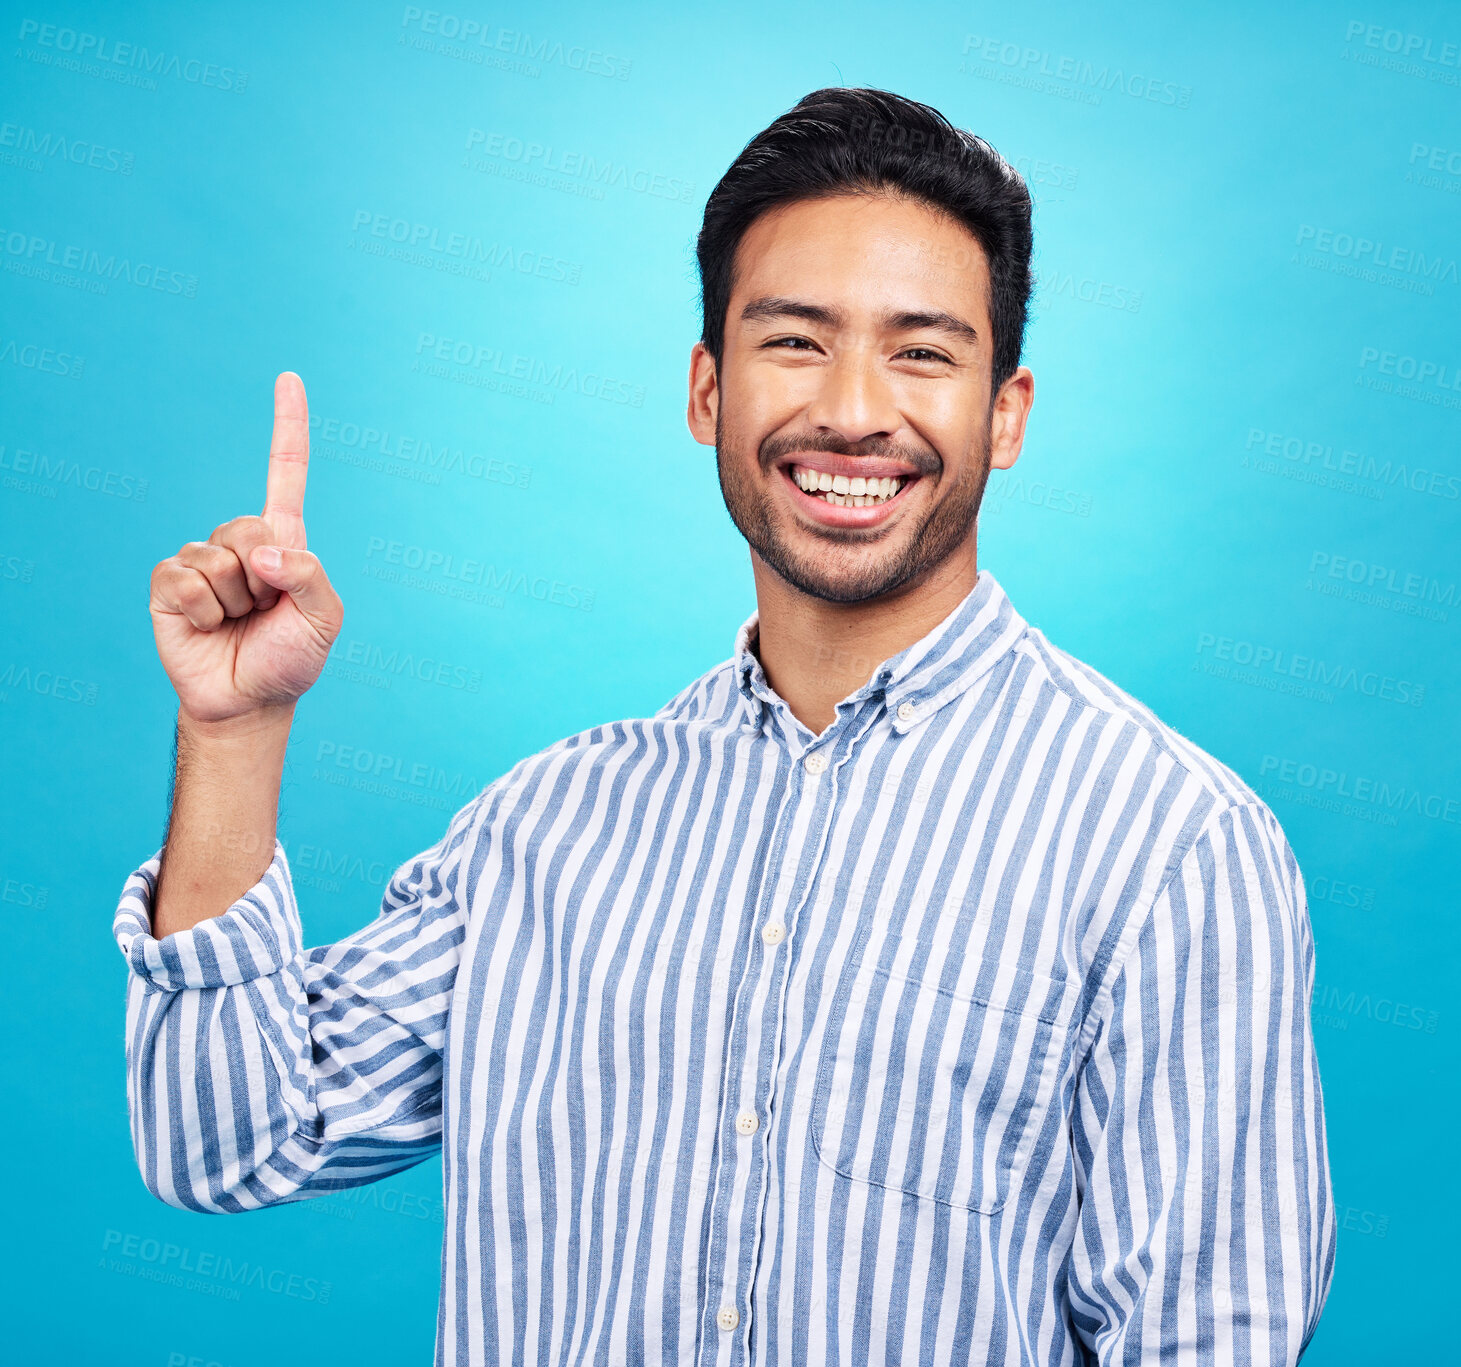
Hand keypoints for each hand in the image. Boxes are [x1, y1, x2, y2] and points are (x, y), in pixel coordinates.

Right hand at [149, 372, 343, 725]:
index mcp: (285, 541)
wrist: (249, 701)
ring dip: (236, 601)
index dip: (287, 427)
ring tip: (238, 623)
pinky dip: (204, 610)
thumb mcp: (325, 619)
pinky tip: (207, 626)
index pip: (285, 473)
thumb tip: (263, 550)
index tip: (289, 377)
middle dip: (264, 576)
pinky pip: (186, 578)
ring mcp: (202, 559)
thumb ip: (310, 576)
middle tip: (265, 610)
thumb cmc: (292, 658)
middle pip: (250, 526)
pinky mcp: (170, 585)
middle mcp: (241, 542)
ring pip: (219, 558)